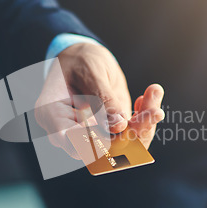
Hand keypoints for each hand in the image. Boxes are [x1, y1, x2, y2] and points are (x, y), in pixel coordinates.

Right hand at [34, 42, 163, 157]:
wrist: (86, 59)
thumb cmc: (80, 59)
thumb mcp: (91, 71)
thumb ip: (103, 99)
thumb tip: (118, 126)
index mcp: (51, 114)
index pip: (66, 138)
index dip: (93, 141)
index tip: (120, 128)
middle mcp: (69, 131)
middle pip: (99, 148)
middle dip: (132, 134)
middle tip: (155, 111)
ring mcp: (90, 135)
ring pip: (120, 147)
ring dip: (143, 125)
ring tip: (154, 93)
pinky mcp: (109, 134)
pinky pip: (129, 137)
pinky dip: (144, 120)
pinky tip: (151, 94)